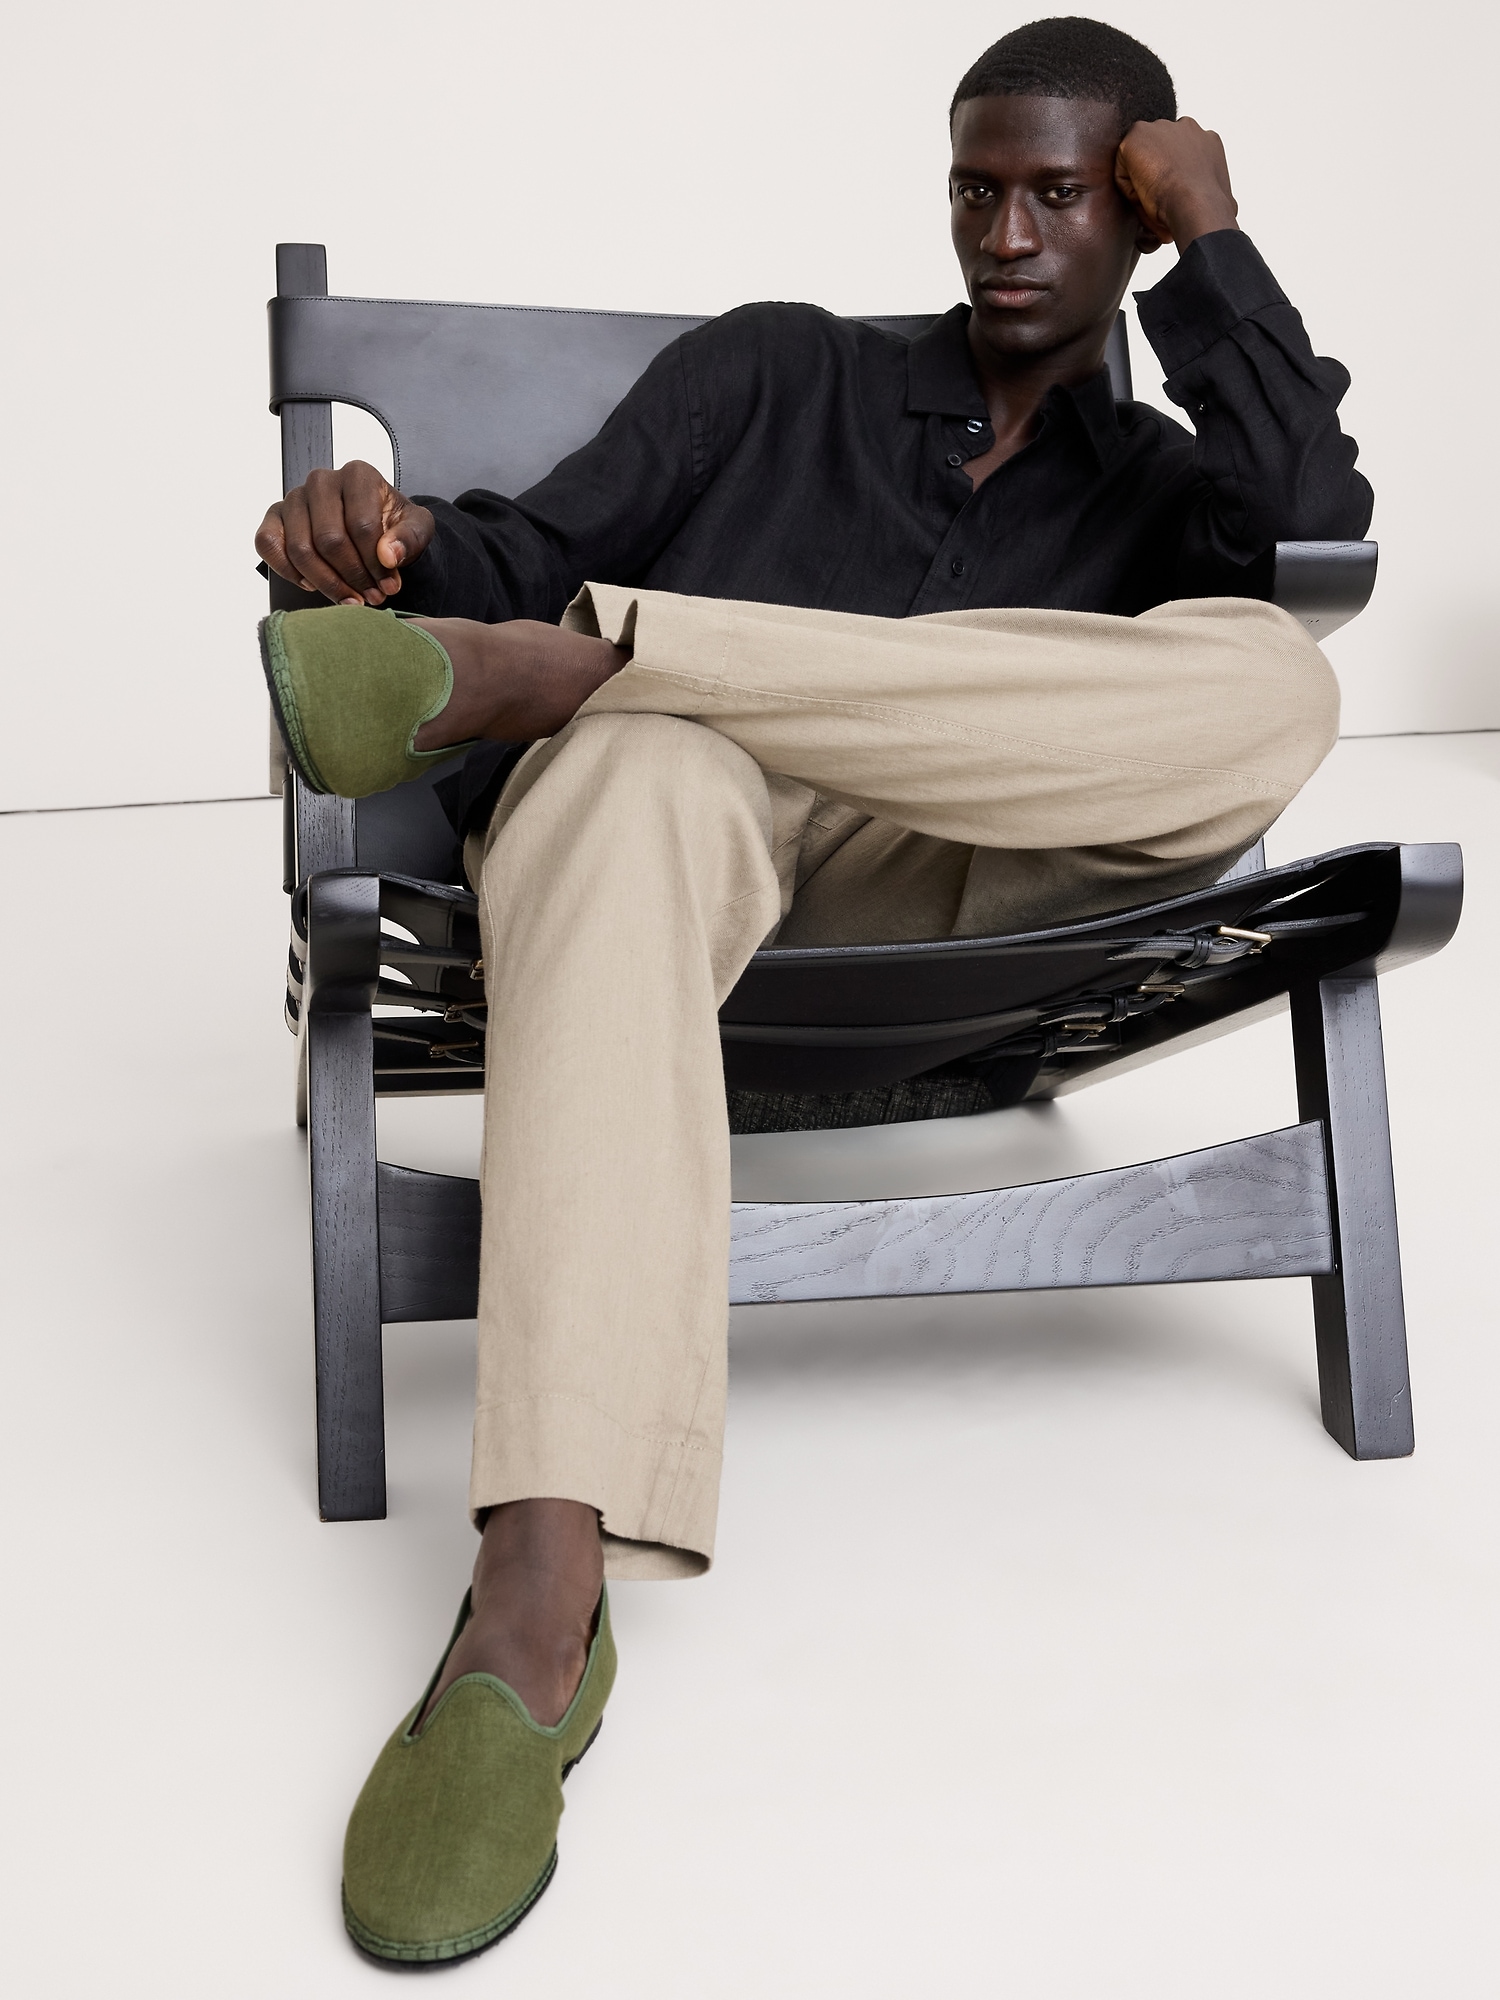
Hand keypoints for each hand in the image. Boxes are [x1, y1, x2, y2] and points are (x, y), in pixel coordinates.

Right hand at [255, 462, 435, 605]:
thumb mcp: (417, 529)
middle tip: (371, 597)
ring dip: (326, 582)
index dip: (375, 564)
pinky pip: (267, 544)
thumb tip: (388, 556)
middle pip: (329, 540)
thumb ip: (410, 538)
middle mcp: (321, 480)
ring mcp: (294, 497)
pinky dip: (287, 571)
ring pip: (300, 548)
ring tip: (350, 598)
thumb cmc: (392, 526)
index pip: (361, 526)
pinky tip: (312, 584)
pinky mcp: (274, 516)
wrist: (373, 529)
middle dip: (352, 576)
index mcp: (358, 475)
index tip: (390, 586)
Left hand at [1116, 117, 1237, 252]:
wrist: (1197, 205)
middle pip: (1157, 158)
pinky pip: (1122, 169)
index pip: (1178, 159)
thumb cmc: (1211, 209)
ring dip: (1142, 186)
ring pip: (1139, 163)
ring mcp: (1162, 128)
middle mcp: (1186, 127)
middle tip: (1161, 205)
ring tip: (1156, 204)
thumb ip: (1215, 190)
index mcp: (1207, 140)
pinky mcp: (1137, 135)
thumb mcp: (1223, 196)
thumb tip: (1229, 207)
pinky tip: (1145, 196)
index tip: (1174, 202)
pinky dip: (1129, 189)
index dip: (1172, 183)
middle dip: (1155, 180)